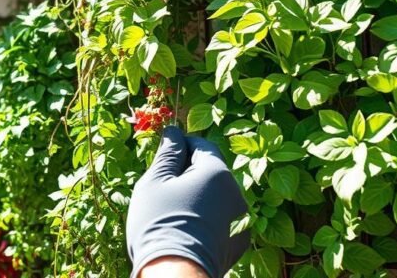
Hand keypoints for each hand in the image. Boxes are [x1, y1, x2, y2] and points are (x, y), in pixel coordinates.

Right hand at [126, 126, 248, 277]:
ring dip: (198, 197)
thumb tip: (173, 132)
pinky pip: (221, 220)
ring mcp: (241, 221)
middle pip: (210, 172)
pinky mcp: (238, 244)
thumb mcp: (155, 182)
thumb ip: (168, 153)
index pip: (202, 145)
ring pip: (216, 197)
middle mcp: (236, 194)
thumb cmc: (159, 223)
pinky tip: (185, 230)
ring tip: (171, 211)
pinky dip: (206, 219)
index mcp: (217, 173)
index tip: (164, 154)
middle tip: (162, 186)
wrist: (174, 275)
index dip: (181, 145)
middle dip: (188, 173)